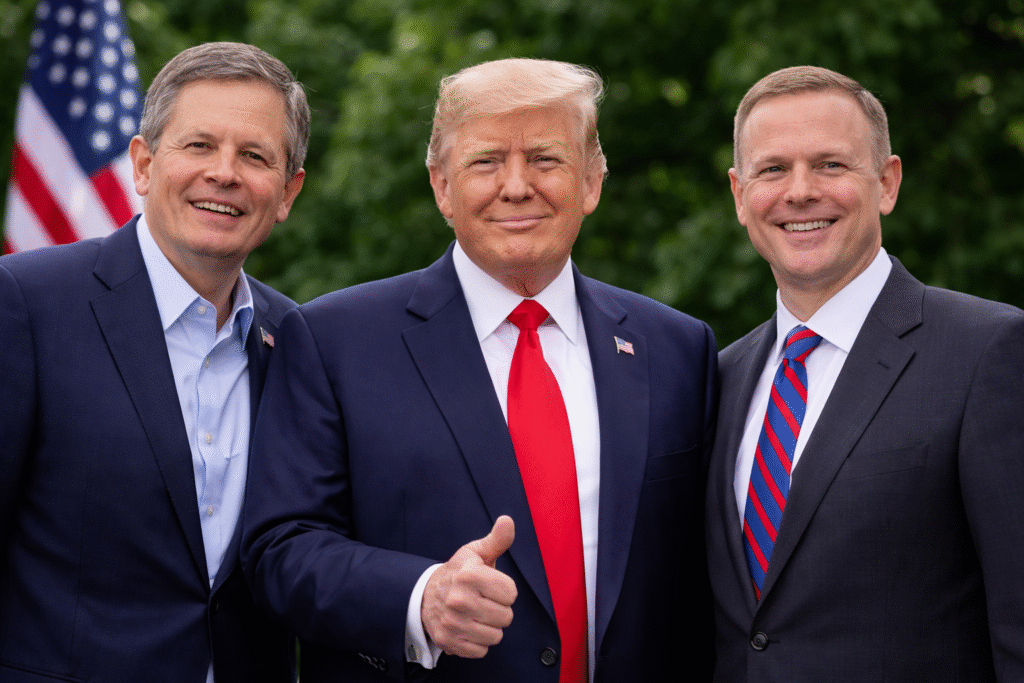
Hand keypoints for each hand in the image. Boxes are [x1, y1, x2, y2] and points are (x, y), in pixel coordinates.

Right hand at [421, 516, 516, 657]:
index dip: (504, 590)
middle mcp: (460, 599)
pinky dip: (478, 642)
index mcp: (470, 575)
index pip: (511, 594)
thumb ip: (497, 540)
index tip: (491, 586)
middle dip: (499, 610)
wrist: (425, 595)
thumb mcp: (476, 553)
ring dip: (490, 627)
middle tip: (483, 601)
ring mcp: (452, 622)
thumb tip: (508, 521)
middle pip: (506, 617)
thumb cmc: (459, 573)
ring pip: (495, 636)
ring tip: (476, 614)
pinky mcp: (448, 641)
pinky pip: (481, 650)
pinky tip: (468, 627)